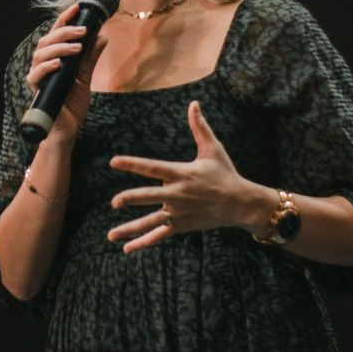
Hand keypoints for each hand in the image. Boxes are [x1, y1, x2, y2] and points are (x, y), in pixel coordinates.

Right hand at [26, 3, 107, 145]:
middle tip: (83, 30)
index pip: (56, 34)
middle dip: (64, 32)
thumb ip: (90, 57)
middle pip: (46, 41)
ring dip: (59, 47)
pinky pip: (36, 76)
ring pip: (40, 54)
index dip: (65, 19)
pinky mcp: (37, 92)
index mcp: (54, 59)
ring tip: (78, 47)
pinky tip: (59, 64)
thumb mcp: (86, 77)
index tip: (78, 7)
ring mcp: (39, 78)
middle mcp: (43, 65)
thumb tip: (102, 36)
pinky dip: (47, 67)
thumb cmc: (72, 104)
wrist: (68, 130)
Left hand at [107, 101, 255, 252]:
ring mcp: (179, 212)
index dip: (133, 164)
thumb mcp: (213, 149)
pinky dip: (144, 242)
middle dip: (132, 198)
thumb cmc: (226, 174)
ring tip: (111, 235)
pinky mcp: (182, 226)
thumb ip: (199, 127)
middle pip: (150, 196)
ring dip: (131, 229)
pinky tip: (127, 248)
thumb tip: (194, 103)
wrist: (242, 203)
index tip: (114, 161)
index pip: (152, 167)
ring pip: (151, 221)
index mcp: (182, 173)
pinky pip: (160, 235)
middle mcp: (178, 194)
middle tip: (114, 202)